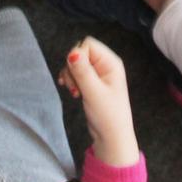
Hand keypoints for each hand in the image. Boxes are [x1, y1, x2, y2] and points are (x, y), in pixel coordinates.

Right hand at [57, 36, 139, 166]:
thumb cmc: (108, 115)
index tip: (78, 76)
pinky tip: (71, 91)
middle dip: (72, 68)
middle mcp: (104, 65)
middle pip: (80, 53)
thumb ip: (82, 71)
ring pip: (75, 64)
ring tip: (75, 92)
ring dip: (70, 77)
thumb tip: (72, 52)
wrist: (111, 137)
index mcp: (111, 63)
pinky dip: (70, 81)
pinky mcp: (90, 83)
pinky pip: (75, 74)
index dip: (78, 57)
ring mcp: (97, 74)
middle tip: (76, 87)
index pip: (87, 45)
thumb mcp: (94, 92)